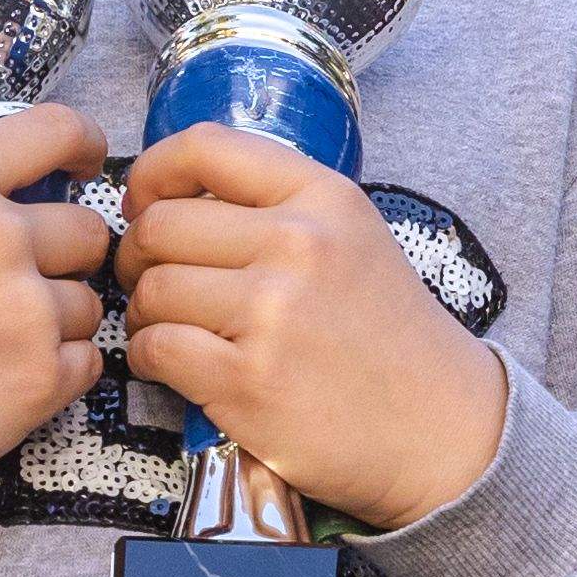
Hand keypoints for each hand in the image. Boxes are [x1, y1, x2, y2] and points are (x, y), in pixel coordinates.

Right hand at [0, 101, 110, 526]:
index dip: (82, 143)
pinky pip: (87, 363)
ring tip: (8, 342)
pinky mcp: (38, 382)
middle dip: (67, 253)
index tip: (87, 162)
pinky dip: (61, 370)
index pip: (53, 131)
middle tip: (31, 278)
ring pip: (89, 304)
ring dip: (59, 319)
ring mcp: (26, 313)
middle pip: (87, 230)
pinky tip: (17, 379)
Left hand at [117, 125, 506, 528]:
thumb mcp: (353, 237)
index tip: (145, 204)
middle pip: (161, 225)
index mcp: (323, 197)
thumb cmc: (387, 335)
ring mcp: (272, 313)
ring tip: (168, 327)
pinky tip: (173, 364)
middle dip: (138, 256)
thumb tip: (174, 198)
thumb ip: (277, 207)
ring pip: (153, 288)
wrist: (439, 427)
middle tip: (151, 282)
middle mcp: (298, 244)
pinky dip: (148, 357)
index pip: (202, 149)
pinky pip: (156, 348)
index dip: (151, 175)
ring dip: (143, 311)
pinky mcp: (248, 379)